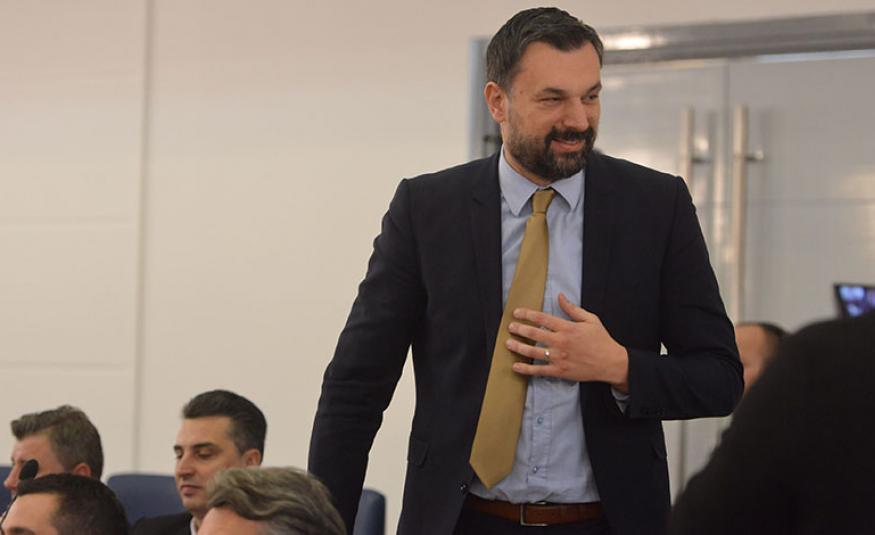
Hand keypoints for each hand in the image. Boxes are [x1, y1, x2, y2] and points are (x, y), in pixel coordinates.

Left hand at [507, 293, 628, 391]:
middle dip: (519, 329)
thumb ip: (573, 309)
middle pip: (534, 333)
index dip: (527, 314)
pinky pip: (539, 370)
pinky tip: (515, 366)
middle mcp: (560, 342)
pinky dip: (526, 369)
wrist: (611, 363)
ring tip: (508, 344)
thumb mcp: (590, 319)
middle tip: (510, 327)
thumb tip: (560, 296)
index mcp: (567, 328)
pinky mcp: (559, 371)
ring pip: (533, 351)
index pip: (542, 319)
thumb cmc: (601, 340)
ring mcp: (559, 358)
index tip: (517, 312)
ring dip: (518, 347)